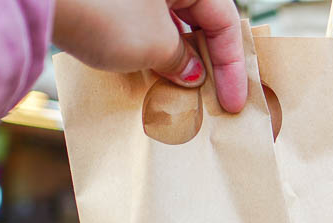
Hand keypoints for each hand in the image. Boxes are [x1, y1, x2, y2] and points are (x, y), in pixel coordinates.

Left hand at [52, 0, 245, 112]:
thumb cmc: (98, 10)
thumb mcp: (154, 45)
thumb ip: (181, 59)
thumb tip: (190, 71)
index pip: (224, 20)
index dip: (232, 66)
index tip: (233, 102)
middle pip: (197, 18)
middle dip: (205, 61)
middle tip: (210, 98)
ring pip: (168, 21)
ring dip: (176, 58)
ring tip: (178, 93)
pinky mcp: (106, 1)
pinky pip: (140, 21)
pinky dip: (149, 48)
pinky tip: (148, 74)